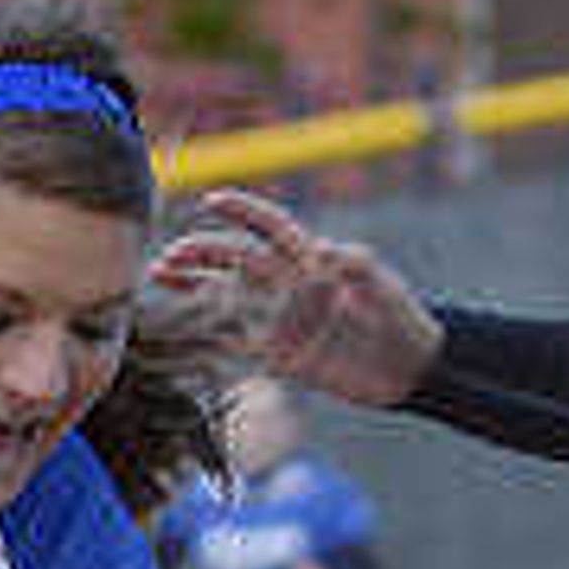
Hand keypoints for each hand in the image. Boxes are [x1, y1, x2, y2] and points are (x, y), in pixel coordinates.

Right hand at [151, 189, 441, 405]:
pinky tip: (182, 325)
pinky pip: (238, 339)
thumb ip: (355, 265)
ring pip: (227, 293)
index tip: (213, 200)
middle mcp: (289, 284)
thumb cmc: (400, 316)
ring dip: (194, 284)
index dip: (243, 211)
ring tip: (160, 276)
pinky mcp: (281, 352)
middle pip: (236, 259)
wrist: (408, 367)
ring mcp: (281, 317)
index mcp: (311, 258)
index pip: (270, 227)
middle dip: (202, 252)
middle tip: (171, 256)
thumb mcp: (383, 286)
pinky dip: (210, 331)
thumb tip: (324, 252)